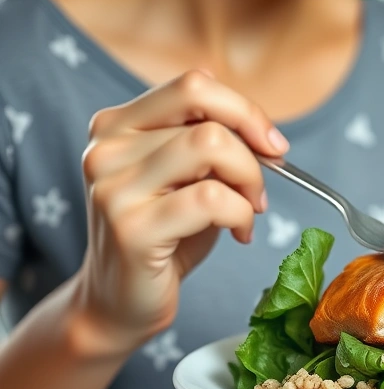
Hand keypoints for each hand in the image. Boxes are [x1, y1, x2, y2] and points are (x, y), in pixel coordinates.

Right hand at [71, 70, 288, 355]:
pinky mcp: (132, 228)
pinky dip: (241, 214)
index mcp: (117, 125)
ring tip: (248, 211)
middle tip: (259, 190)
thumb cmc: (165, 236)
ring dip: (250, 183)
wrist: (117, 304)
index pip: (193, 84)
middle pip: (209, 119)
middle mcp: (106, 148)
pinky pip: (213, 199)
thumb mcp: (186, 177)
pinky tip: (239, 233)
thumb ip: (210, 143)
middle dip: (253, 155)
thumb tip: (264, 135)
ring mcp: (114, 188)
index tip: (272, 144)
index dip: (244, 111)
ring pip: (212, 147)